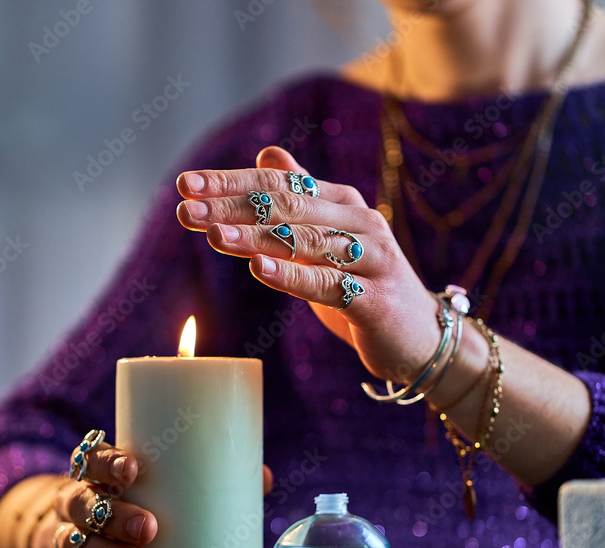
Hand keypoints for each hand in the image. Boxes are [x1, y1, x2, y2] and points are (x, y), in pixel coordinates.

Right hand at [30, 446, 273, 547]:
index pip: (91, 457)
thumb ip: (207, 479)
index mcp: (97, 472)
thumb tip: (262, 477)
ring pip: (77, 542)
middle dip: (117, 515)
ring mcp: (68, 536)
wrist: (75, 527)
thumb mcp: (160, 484)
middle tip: (150, 528)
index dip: (108, 462)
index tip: (133, 470)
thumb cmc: (137, 499)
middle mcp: (77, 501)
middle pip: (85, 502)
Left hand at [176, 146, 441, 383]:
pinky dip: (292, 276)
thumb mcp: (328, 237)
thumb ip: (300, 197)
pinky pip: (328, 284)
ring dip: (254, 237)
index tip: (185, 183)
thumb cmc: (364, 283)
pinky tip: (258, 269)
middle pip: (287, 208)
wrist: (420, 336)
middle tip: (185, 208)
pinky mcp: (375, 299)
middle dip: (232, 207)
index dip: (230, 182)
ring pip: (304, 243)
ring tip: (212, 233)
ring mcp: (372, 259)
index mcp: (341, 202)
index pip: (278, 184)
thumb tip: (267, 155)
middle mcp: (359, 221)